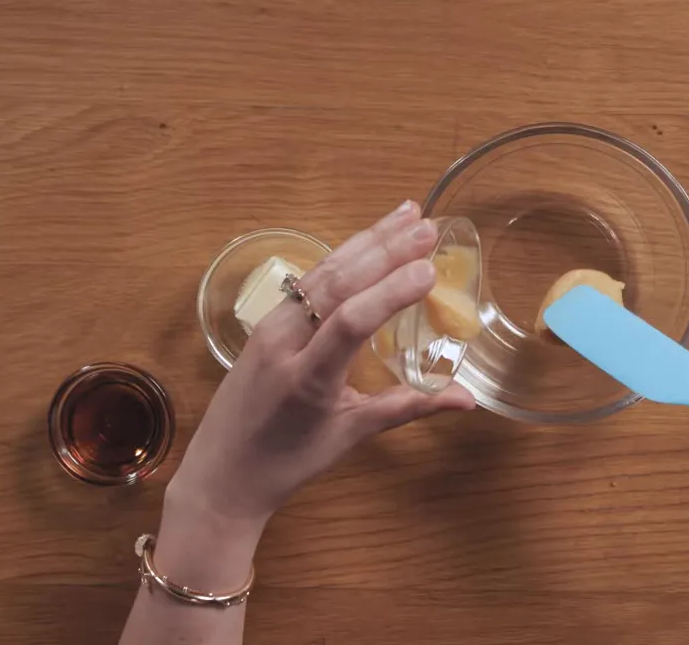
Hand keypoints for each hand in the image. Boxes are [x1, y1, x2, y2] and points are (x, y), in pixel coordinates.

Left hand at [166, 201, 474, 533]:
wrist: (221, 474)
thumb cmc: (287, 463)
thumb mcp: (349, 436)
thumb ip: (408, 407)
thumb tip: (467, 399)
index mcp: (307, 378)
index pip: (351, 322)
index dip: (391, 293)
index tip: (430, 269)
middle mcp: (283, 343)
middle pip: (337, 284)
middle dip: (384, 251)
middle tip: (428, 226)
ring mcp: (270, 328)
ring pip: (321, 273)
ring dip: (366, 241)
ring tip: (406, 214)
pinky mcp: (266, 322)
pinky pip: (309, 281)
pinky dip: (343, 256)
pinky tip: (368, 239)